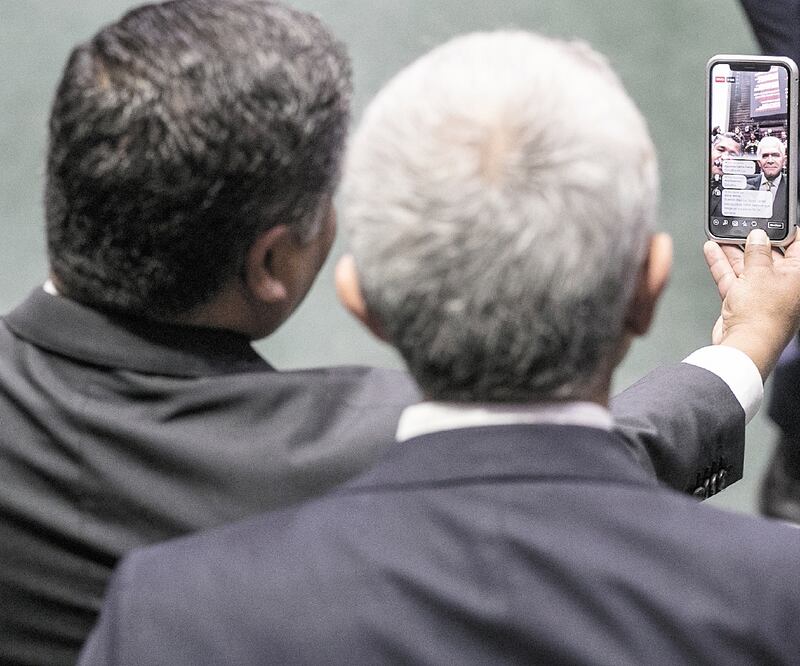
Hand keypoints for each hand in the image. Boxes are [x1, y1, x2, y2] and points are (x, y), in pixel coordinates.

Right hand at [704, 229, 799, 379]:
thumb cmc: (763, 316)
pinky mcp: (741, 302)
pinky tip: (712, 250)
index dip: (783, 231)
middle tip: (741, 225)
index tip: (772, 218)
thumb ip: (757, 251)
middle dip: (753, 240)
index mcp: (797, 276)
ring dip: (733, 251)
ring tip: (721, 234)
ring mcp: (760, 294)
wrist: (745, 345)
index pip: (796, 245)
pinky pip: (732, 278)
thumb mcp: (761, 272)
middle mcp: (782, 285)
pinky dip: (721, 264)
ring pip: (746, 266)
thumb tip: (758, 236)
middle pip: (768, 255)